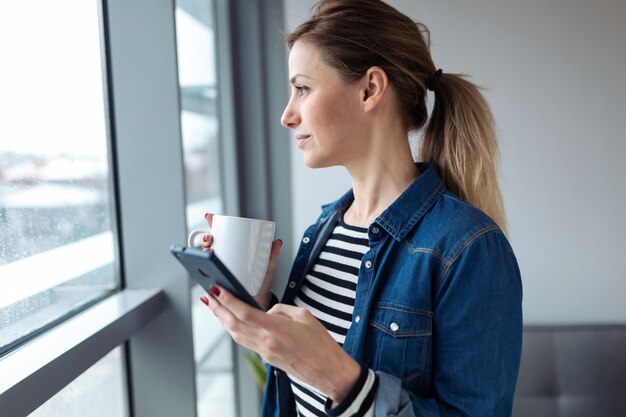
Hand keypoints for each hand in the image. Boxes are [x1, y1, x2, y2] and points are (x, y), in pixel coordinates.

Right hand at [200, 213, 281, 309]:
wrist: (257, 303)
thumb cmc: (260, 284)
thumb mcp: (267, 268)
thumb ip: (272, 256)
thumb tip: (277, 242)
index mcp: (232, 251)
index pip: (220, 235)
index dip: (212, 224)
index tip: (209, 217)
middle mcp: (222, 259)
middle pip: (208, 245)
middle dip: (205, 238)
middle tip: (210, 239)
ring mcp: (217, 271)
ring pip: (204, 259)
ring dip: (202, 252)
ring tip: (209, 251)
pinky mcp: (215, 285)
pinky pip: (204, 277)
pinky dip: (200, 272)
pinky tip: (205, 269)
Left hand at [201, 286, 360, 402]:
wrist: (328, 371)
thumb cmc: (321, 345)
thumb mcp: (304, 316)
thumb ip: (282, 310)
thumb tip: (268, 311)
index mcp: (277, 329)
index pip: (244, 312)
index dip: (227, 300)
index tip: (217, 290)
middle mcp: (267, 342)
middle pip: (233, 325)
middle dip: (218, 309)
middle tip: (208, 297)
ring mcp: (265, 353)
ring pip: (236, 335)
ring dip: (223, 320)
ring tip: (215, 308)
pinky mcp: (267, 358)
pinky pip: (246, 342)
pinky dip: (236, 330)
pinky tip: (233, 323)